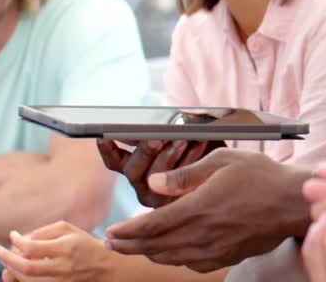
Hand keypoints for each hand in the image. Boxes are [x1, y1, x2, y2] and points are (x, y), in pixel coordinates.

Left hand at [0, 221, 110, 281]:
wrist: (106, 267)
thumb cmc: (86, 245)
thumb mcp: (70, 230)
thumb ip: (46, 231)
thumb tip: (23, 239)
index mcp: (65, 248)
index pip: (32, 247)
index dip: (16, 241)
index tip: (11, 235)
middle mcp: (62, 267)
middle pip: (25, 267)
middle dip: (6, 258)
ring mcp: (60, 281)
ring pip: (26, 280)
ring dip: (11, 270)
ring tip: (6, 260)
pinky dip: (20, 280)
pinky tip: (15, 272)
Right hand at [96, 138, 214, 207]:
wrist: (222, 165)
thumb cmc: (195, 143)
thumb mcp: (176, 133)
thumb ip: (160, 129)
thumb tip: (150, 122)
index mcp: (134, 165)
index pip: (113, 160)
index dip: (107, 149)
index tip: (103, 135)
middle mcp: (142, 183)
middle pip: (133, 170)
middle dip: (144, 152)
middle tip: (156, 138)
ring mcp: (158, 196)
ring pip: (156, 177)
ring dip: (168, 155)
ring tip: (181, 139)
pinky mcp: (178, 202)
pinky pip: (180, 182)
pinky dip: (190, 159)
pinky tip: (198, 143)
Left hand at [104, 148, 310, 271]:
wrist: (293, 203)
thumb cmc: (261, 176)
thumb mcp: (222, 161)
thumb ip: (185, 175)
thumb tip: (154, 185)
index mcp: (200, 207)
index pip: (152, 225)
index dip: (127, 231)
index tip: (110, 231)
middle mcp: (205, 233)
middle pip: (156, 246)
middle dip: (129, 245)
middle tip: (111, 242)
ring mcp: (216, 249)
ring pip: (171, 258)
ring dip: (148, 254)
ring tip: (133, 248)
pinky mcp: (228, 257)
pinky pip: (192, 265)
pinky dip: (174, 260)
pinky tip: (169, 254)